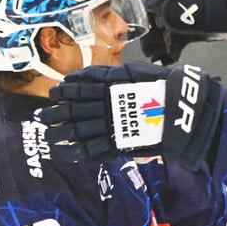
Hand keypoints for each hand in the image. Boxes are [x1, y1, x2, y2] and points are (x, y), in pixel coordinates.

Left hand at [41, 62, 223, 169]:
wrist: (185, 110)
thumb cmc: (166, 88)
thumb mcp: (137, 72)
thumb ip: (111, 75)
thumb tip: (87, 76)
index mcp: (111, 84)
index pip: (79, 87)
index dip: (64, 91)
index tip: (54, 93)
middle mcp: (106, 103)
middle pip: (72, 108)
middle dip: (55, 112)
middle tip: (41, 115)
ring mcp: (111, 124)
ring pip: (77, 128)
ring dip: (59, 132)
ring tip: (48, 135)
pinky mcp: (119, 142)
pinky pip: (92, 148)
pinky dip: (77, 152)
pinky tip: (67, 153)